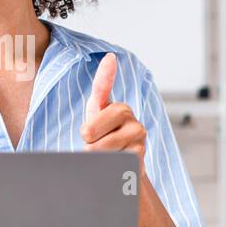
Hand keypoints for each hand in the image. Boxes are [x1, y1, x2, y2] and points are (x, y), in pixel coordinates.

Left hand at [79, 53, 145, 167]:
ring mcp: (137, 133)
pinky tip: (116, 165)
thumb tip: (106, 72)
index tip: (110, 58)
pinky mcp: (139, 154)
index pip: (103, 87)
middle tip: (95, 144)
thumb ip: (93, 111)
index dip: (106, 73)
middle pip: (88, 131)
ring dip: (95, 158)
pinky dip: (106, 168)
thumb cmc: (105, 142)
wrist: (124, 168)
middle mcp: (127, 114)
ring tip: (106, 155)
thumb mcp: (93, 123)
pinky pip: (109, 163)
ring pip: (97, 150)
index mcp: (114, 105)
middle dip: (85, 143)